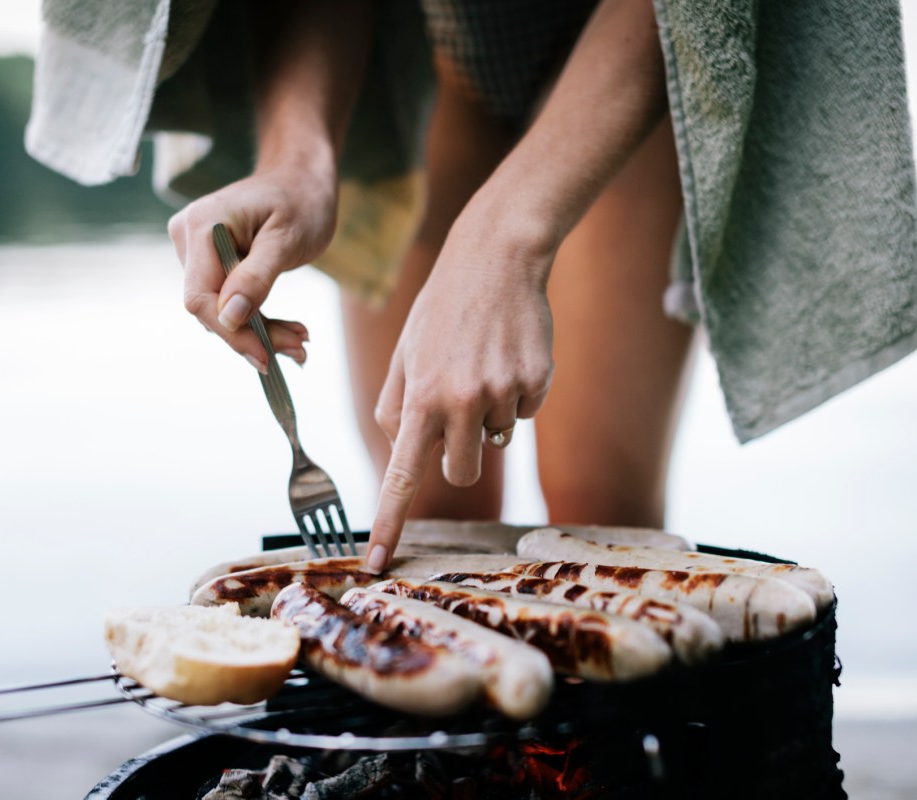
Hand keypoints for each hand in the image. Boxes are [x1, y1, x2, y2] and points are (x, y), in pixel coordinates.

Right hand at [167, 161, 337, 369]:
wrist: (300, 177)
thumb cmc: (301, 199)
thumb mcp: (287, 239)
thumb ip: (256, 277)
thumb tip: (230, 316)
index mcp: (202, 226)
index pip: (200, 297)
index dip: (230, 332)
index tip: (265, 357)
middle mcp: (188, 237)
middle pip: (212, 308)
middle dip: (255, 335)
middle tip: (300, 349)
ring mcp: (196, 250)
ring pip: (222, 310)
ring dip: (262, 331)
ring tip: (301, 340)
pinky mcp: (210, 262)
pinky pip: (229, 300)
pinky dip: (259, 319)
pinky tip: (289, 330)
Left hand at [366, 212, 556, 570]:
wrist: (497, 257)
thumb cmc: (441, 309)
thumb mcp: (405, 354)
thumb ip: (397, 410)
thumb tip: (405, 458)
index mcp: (420, 397)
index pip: (402, 475)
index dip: (390, 523)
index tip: (377, 562)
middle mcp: (463, 401)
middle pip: (462, 472)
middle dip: (459, 455)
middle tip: (457, 407)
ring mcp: (504, 392)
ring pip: (497, 441)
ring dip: (489, 418)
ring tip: (482, 366)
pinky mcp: (539, 381)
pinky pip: (526, 413)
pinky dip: (518, 394)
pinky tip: (508, 355)